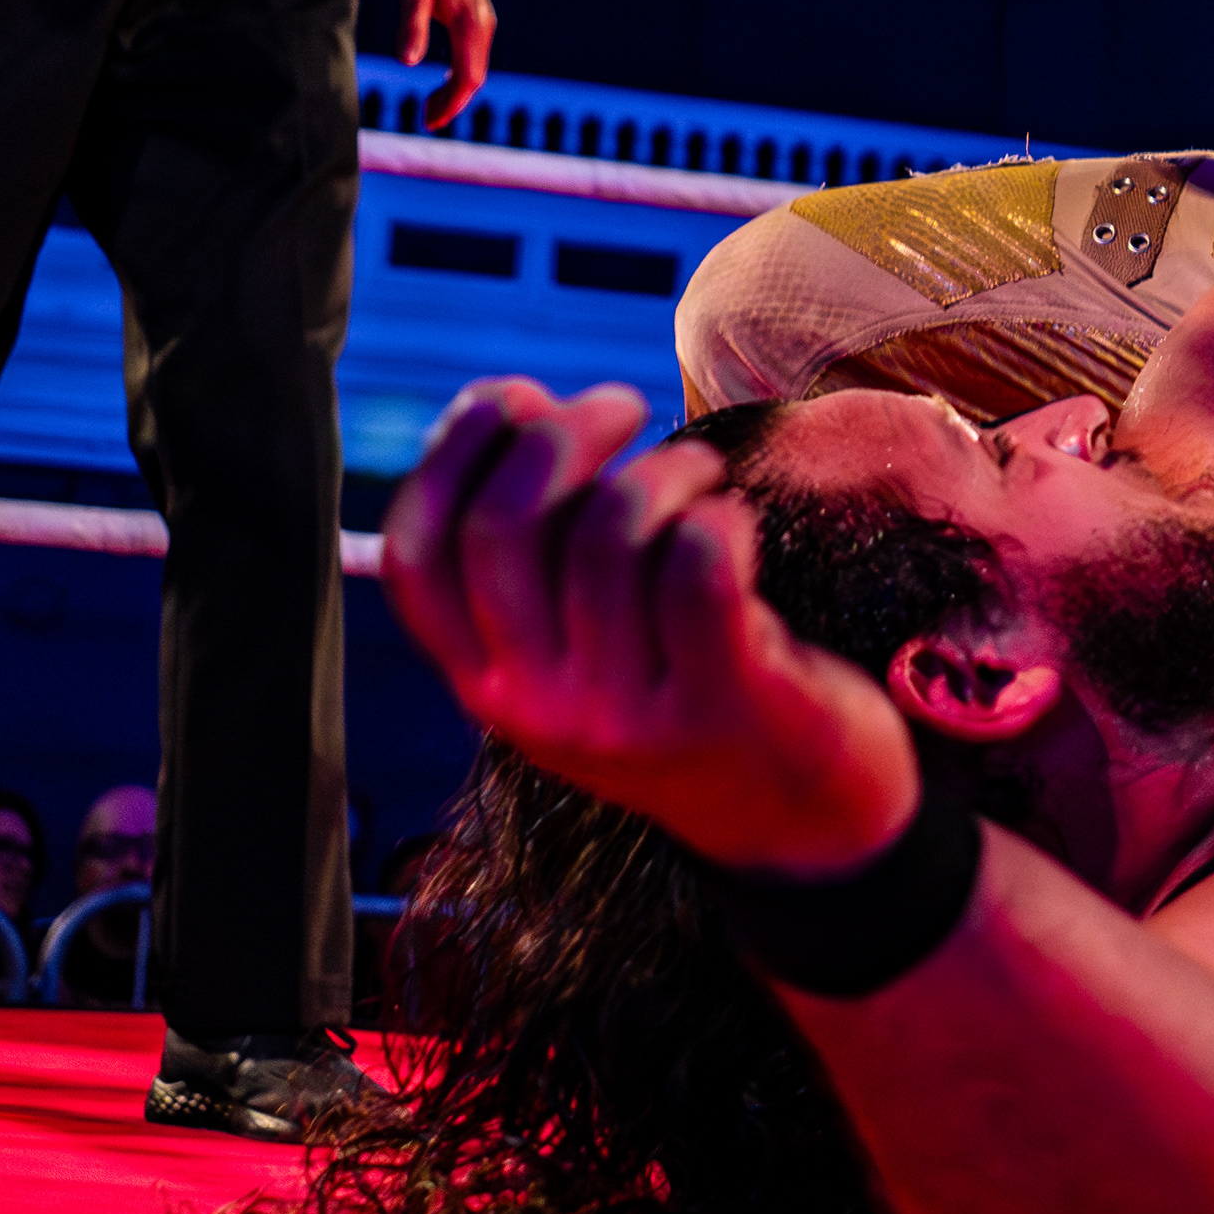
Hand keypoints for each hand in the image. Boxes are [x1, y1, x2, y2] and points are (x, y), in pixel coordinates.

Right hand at [382, 379, 921, 876]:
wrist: (797, 817)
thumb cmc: (681, 686)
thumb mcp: (574, 647)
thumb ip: (530, 554)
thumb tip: (506, 403)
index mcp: (484, 683)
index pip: (416, 557)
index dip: (452, 453)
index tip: (513, 397)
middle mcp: (538, 707)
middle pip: (503, 529)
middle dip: (561, 435)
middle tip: (623, 409)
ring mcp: (625, 712)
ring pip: (608, 533)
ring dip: (663, 470)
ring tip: (698, 476)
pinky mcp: (718, 702)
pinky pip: (698, 567)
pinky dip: (719, 516)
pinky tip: (736, 524)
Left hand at [398, 0, 495, 128]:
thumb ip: (412, 28)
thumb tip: (409, 64)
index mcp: (471, 24)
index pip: (468, 78)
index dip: (451, 104)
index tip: (429, 122)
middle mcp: (483, 25)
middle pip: (474, 77)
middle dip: (451, 102)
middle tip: (424, 120)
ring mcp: (482, 20)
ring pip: (475, 66)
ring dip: (454, 89)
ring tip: (429, 105)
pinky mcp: (475, 14)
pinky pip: (472, 54)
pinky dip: (458, 73)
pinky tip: (440, 78)